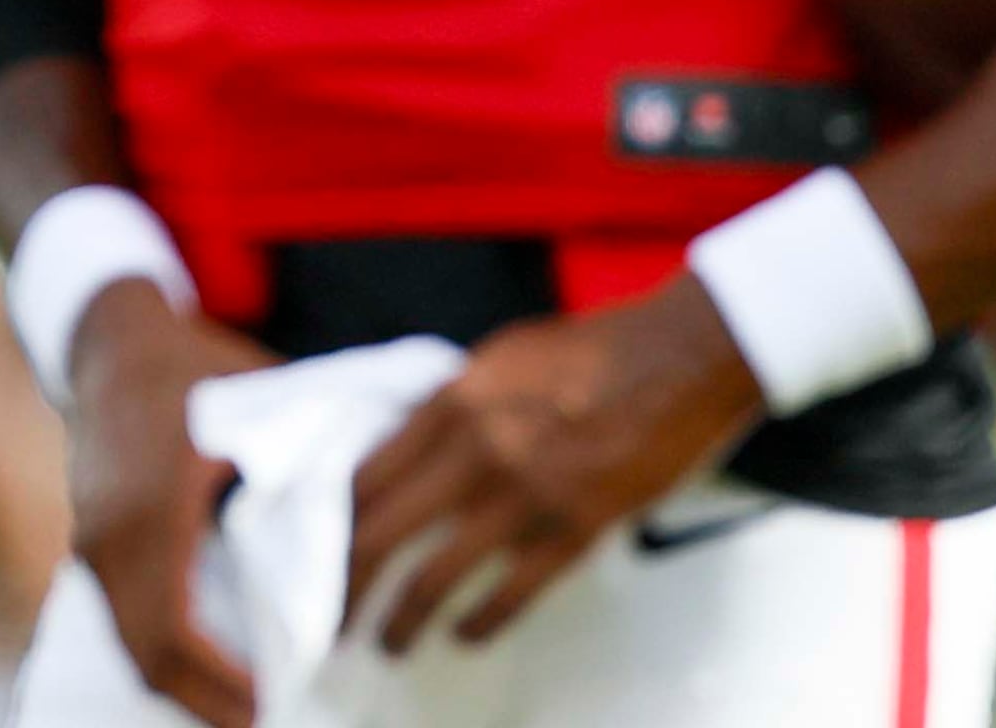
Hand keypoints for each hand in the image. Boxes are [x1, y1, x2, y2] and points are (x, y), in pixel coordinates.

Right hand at [65, 278, 271, 727]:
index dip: (221, 680)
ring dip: (182, 683)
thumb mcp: (255, 397)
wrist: (109, 338)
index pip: (175, 627)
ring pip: (130, 645)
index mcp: (155, 506)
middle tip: (263, 720)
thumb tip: (374, 512)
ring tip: (243, 704)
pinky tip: (207, 663)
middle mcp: (112, 535)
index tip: (269, 702)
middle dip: (205, 702)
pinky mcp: (88, 542)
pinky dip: (161, 653)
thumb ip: (306, 456)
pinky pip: (121, 620)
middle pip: (148, 656)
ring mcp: (92, 541)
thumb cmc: (193, 363)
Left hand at [344, 274, 760, 655]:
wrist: (681, 358)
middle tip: (329, 616)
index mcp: (451, 402)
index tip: (313, 550)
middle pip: (380, 533)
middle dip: (344, 584)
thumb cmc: (593, 351)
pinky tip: (464, 637)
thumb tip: (411, 450)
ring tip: (387, 643)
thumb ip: (453, 407)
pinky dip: (480, 623)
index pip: (363, 474)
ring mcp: (524, 496)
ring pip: (434, 577)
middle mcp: (474, 450)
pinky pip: (511, 595)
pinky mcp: (575, 531)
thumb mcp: (500, 360)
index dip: (329, 522)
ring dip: (401, 620)